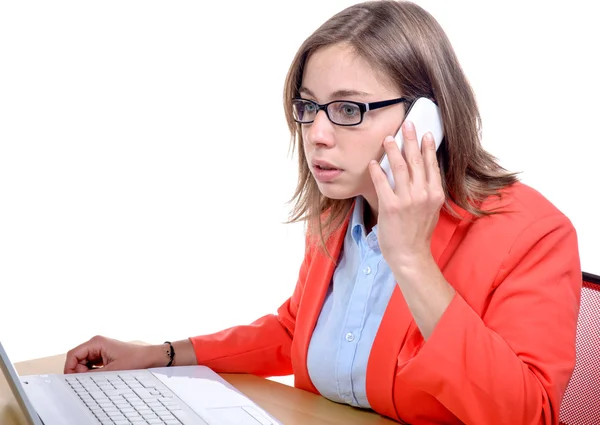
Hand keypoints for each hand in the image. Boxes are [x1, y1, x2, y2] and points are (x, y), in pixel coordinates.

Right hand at [63, 335, 164, 373]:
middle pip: (76, 359)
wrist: (149, 358)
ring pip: (82, 363)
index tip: (72, 380)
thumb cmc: (135, 359)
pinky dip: (91, 372)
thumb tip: (77, 380)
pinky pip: (90, 364)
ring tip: (97, 377)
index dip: (69, 368)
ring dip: (85, 372)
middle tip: (87, 380)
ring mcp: (99, 349)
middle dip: (78, 371)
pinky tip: (99, 376)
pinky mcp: (103, 355)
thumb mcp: (111, 370)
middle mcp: (96, 343)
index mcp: (96, 342)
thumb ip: (91, 375)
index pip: (73, 354)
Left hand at [368, 120, 444, 270]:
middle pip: (416, 161)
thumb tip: (422, 171)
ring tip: (388, 138)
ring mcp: (407, 200)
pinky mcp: (390, 206)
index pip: (431, 165)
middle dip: (411, 140)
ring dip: (393, 150)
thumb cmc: (417, 232)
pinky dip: (377, 170)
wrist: (409, 255)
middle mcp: (423, 194)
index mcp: (435, 194)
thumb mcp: (431, 210)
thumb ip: (428, 191)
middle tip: (406, 125)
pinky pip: (382, 182)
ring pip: (399, 167)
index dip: (427, 147)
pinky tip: (373, 162)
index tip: (425, 133)